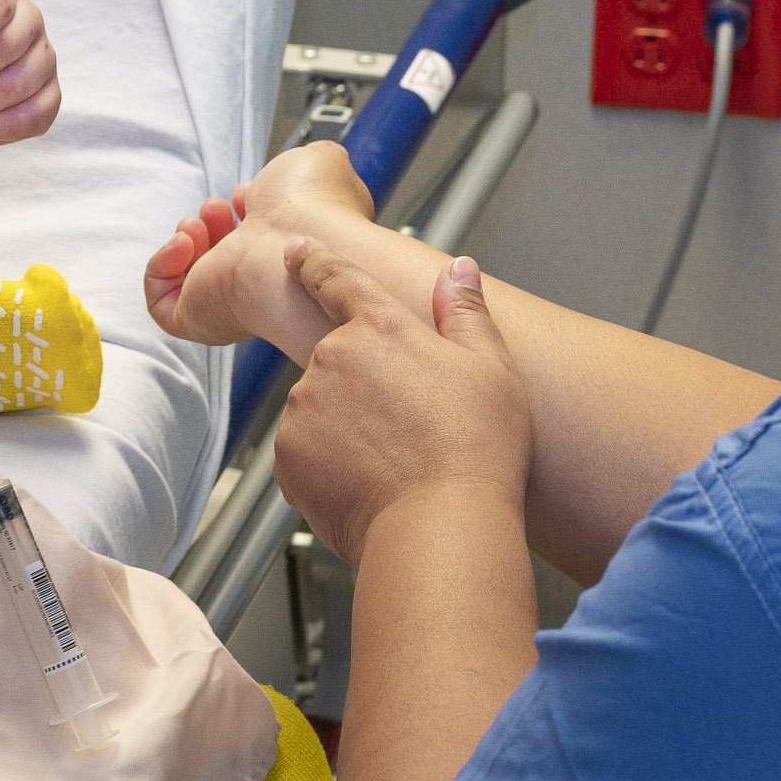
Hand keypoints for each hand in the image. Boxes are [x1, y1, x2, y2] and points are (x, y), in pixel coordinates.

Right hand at [144, 143, 378, 345]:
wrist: (301, 240)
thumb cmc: (316, 206)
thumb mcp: (321, 164)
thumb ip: (314, 162)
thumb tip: (311, 164)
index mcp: (286, 252)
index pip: (252, 242)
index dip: (238, 211)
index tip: (243, 195)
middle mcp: (259, 280)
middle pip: (219, 257)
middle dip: (211, 221)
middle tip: (217, 209)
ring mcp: (228, 302)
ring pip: (189, 281)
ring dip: (186, 239)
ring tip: (199, 223)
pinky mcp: (197, 317)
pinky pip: (161, 303)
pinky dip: (162, 266)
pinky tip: (184, 243)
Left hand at [274, 242, 529, 564]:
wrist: (440, 529)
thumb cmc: (476, 452)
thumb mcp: (492, 369)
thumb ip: (467, 312)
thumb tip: (459, 269)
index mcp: (380, 328)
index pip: (337, 279)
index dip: (314, 262)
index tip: (295, 251)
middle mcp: (331, 359)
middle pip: (337, 362)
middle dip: (363, 388)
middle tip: (408, 428)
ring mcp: (304, 408)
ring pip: (320, 411)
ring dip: (346, 430)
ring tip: (396, 463)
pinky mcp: (288, 457)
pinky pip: (306, 456)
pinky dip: (329, 469)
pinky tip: (370, 485)